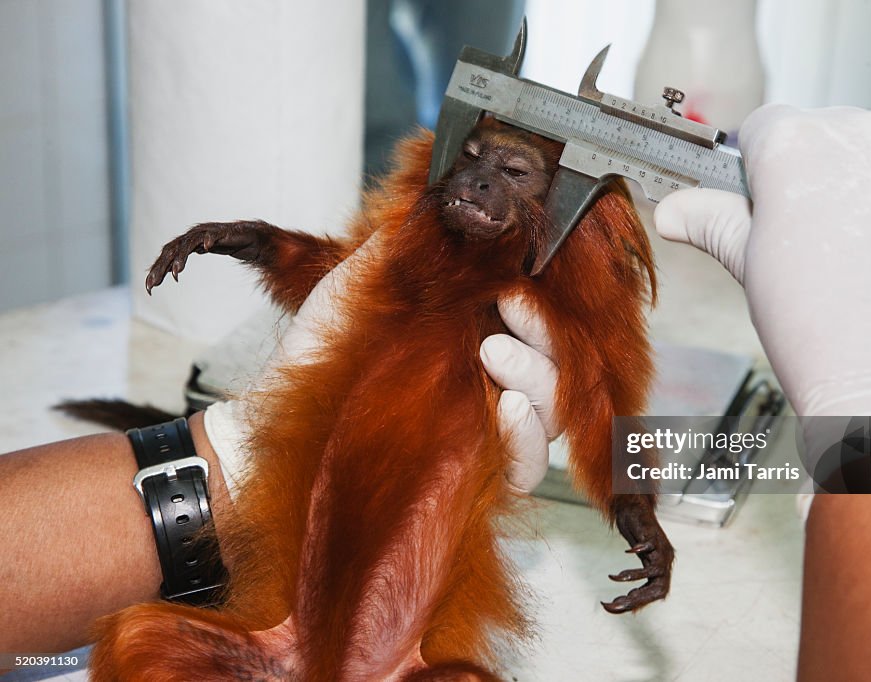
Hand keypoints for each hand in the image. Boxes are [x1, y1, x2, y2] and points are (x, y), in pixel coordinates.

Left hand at [206, 241, 560, 496]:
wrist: (288, 407)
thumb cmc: (325, 346)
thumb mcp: (364, 278)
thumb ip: (409, 245)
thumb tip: (447, 199)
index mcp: (477, 327)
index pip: (538, 315)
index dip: (542, 294)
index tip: (520, 270)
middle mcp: (493, 375)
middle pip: (557, 361)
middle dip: (543, 332)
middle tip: (506, 304)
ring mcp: (489, 423)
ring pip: (551, 408)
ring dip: (537, 377)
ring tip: (492, 353)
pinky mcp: (479, 467)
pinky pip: (530, 464)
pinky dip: (528, 438)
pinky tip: (505, 409)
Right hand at [655, 104, 870, 417]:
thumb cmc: (826, 339)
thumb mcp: (753, 272)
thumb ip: (716, 224)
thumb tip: (674, 212)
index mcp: (797, 145)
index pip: (768, 128)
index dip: (764, 174)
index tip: (774, 211)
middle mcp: (870, 133)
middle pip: (838, 136)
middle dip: (829, 180)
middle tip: (828, 250)